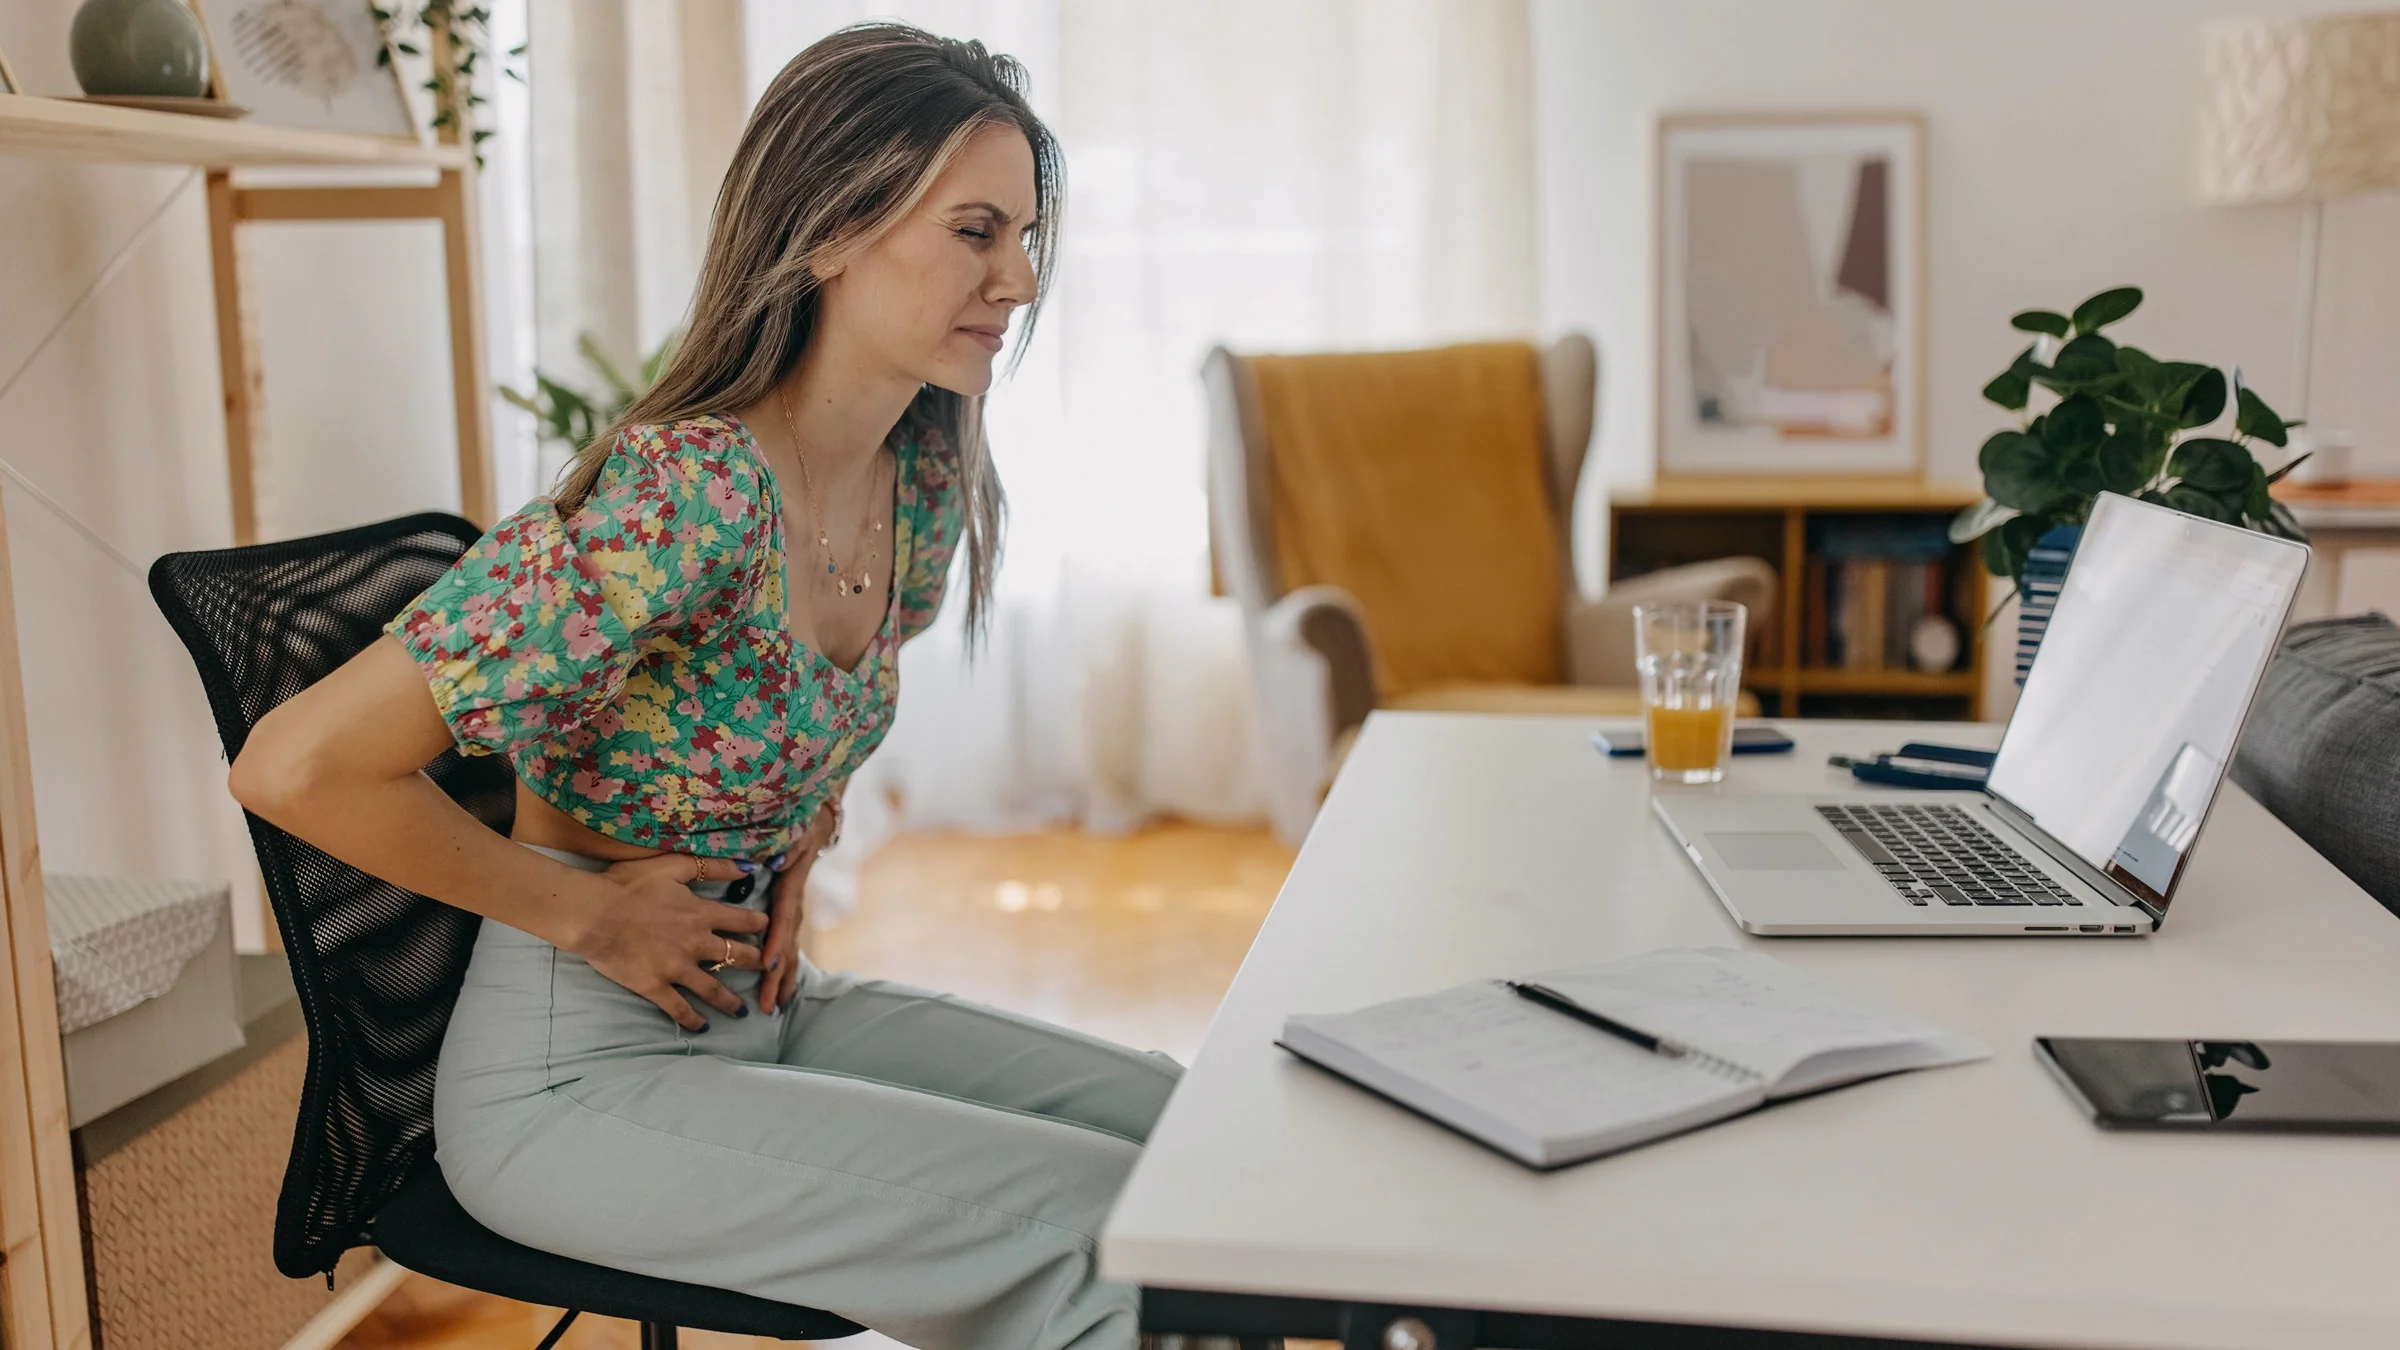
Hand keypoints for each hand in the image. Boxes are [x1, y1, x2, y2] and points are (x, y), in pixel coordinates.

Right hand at [572, 853, 770, 1029]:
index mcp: (700, 914)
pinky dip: (692, 1020)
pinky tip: (702, 1027)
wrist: (592, 912)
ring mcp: (676, 968)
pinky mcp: (655, 986)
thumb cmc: (627, 884)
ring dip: (730, 1001)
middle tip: (768, 971)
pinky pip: (679, 1008)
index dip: (759, 925)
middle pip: (736, 957)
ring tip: (741, 1012)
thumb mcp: (672, 866)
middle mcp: (695, 943)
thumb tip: (746, 866)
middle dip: (756, 964)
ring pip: (714, 989)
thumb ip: (711, 866)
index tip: (769, 929)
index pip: (742, 921)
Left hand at [758, 804, 837, 1013]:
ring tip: (774, 1008)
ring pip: (791, 953)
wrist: (816, 827)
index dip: (776, 943)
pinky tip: (782, 992)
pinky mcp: (792, 918)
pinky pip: (790, 949)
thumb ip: (787, 847)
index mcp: (790, 889)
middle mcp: (795, 907)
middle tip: (767, 1005)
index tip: (767, 965)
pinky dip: (787, 971)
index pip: (783, 920)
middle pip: (788, 947)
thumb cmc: (797, 828)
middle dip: (778, 977)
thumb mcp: (793, 832)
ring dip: (783, 980)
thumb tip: (778, 861)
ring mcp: (796, 915)